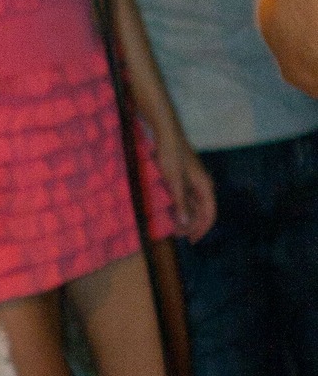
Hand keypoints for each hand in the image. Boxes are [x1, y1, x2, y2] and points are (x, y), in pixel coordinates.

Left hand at [152, 127, 215, 241]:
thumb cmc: (171, 156)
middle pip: (202, 211)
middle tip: (177, 235)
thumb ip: (181, 202)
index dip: (202, 229)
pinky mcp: (185, 178)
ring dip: (185, 217)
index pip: (209, 214)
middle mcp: (202, 185)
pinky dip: (180, 206)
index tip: (191, 240)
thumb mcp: (174, 182)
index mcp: (205, 186)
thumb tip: (186, 223)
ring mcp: (194, 181)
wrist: (166, 134)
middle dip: (191, 225)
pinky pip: (186, 197)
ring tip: (173, 227)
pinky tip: (171, 212)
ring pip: (193, 205)